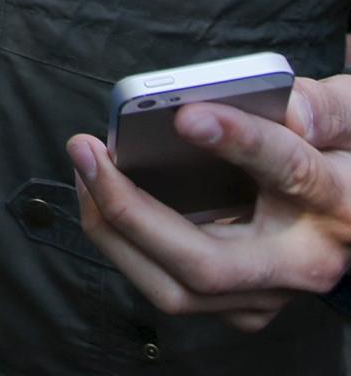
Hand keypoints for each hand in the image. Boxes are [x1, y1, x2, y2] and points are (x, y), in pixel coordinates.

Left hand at [69, 76, 350, 329]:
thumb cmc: (341, 154)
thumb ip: (325, 105)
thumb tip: (291, 107)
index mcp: (338, 203)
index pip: (289, 171)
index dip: (238, 140)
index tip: (186, 115)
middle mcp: (303, 263)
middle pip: (206, 263)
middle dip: (131, 212)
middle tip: (85, 150)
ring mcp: (268, 294)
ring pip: (175, 290)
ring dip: (114, 230)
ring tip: (84, 167)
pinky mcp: (239, 303)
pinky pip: (167, 285)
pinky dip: (124, 242)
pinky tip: (100, 194)